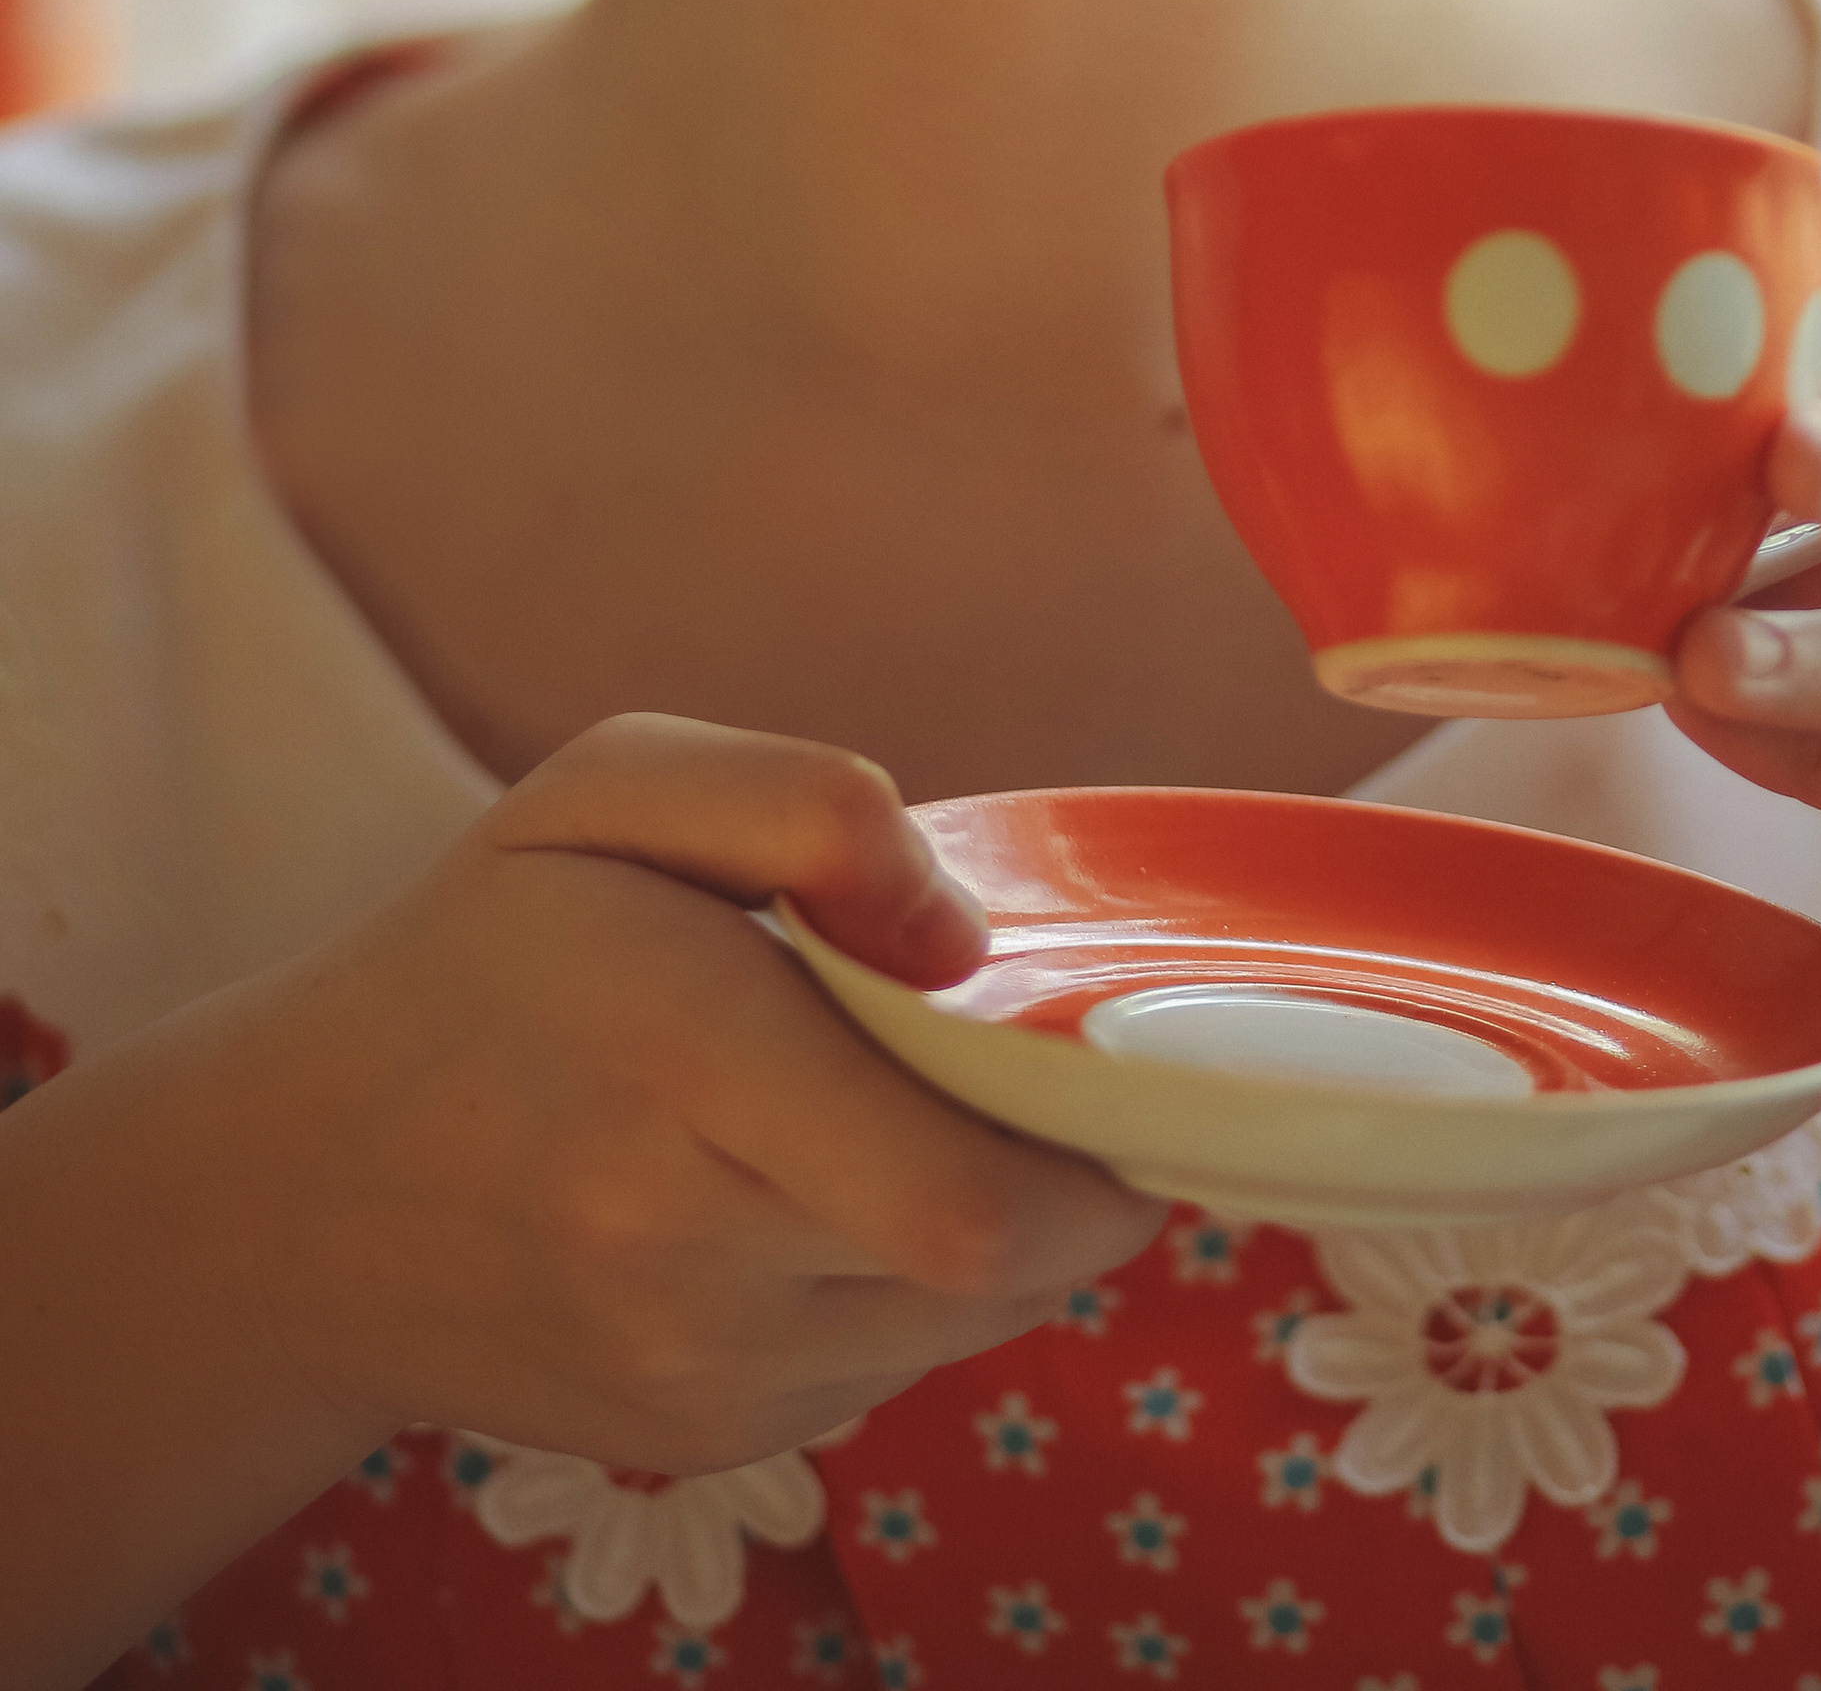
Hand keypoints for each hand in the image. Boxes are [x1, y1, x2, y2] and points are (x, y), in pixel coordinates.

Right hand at [217, 715, 1161, 1470]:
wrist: (303, 1194)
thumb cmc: (485, 954)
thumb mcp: (611, 789)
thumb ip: (805, 805)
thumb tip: (956, 935)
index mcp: (676, 1057)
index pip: (967, 1190)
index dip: (1090, 1139)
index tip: (1105, 1048)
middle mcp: (682, 1249)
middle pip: (994, 1263)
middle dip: (1074, 1173)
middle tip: (1054, 1073)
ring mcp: (692, 1374)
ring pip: (965, 1325)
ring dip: (1004, 1231)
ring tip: (933, 1115)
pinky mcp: (704, 1442)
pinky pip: (894, 1368)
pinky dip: (920, 1285)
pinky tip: (846, 1195)